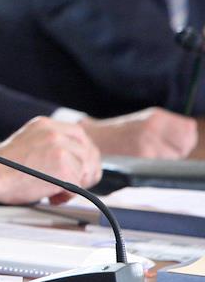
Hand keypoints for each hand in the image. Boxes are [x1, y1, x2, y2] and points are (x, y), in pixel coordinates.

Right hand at [0, 117, 101, 204]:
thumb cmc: (2, 167)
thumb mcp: (27, 142)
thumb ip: (48, 145)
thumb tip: (68, 160)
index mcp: (45, 125)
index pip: (80, 136)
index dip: (83, 155)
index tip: (78, 167)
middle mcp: (55, 133)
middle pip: (89, 152)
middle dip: (86, 171)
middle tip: (74, 184)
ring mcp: (61, 149)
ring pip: (85, 170)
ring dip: (75, 185)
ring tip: (55, 192)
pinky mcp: (64, 168)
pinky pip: (78, 186)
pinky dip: (67, 195)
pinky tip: (51, 196)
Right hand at [80, 108, 197, 158]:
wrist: (92, 139)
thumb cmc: (119, 133)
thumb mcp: (144, 120)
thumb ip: (168, 126)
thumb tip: (190, 137)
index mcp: (155, 116)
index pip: (189, 129)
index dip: (185, 138)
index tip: (175, 142)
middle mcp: (153, 127)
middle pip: (185, 144)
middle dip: (177, 149)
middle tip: (159, 149)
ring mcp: (148, 143)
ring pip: (175, 156)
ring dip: (166, 158)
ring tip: (147, 154)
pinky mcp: (142, 158)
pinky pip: (162, 165)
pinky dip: (155, 165)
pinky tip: (142, 160)